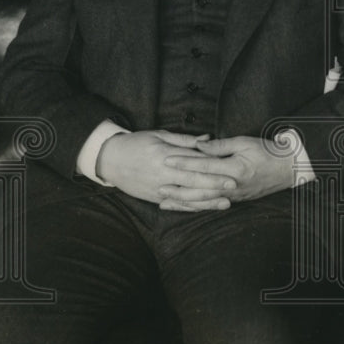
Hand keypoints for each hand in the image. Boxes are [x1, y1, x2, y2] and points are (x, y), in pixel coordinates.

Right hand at [96, 130, 235, 208]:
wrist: (110, 160)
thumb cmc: (136, 143)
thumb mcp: (159, 135)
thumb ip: (184, 140)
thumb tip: (207, 139)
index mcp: (165, 155)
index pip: (193, 160)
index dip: (213, 163)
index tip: (230, 164)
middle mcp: (163, 174)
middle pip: (193, 180)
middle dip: (215, 184)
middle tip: (233, 185)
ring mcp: (158, 188)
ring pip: (187, 196)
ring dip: (207, 201)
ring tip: (226, 203)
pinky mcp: (155, 198)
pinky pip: (176, 204)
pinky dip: (191, 208)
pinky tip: (205, 209)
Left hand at [163, 134, 299, 204]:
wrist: (288, 169)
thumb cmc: (268, 152)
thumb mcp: (245, 142)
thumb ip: (220, 145)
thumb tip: (199, 145)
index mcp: (234, 169)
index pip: (203, 166)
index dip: (183, 163)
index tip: (166, 159)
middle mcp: (232, 186)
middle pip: (199, 189)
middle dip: (177, 188)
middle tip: (158, 186)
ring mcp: (233, 195)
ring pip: (203, 201)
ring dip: (183, 202)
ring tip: (164, 201)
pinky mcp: (235, 199)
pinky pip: (211, 205)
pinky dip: (196, 207)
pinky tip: (185, 207)